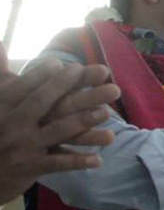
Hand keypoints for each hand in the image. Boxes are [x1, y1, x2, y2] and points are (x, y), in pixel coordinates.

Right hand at [0, 56, 120, 203]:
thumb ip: (0, 74)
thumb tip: (0, 43)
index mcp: (3, 105)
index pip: (25, 86)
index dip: (45, 75)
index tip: (68, 65)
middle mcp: (13, 123)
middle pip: (47, 104)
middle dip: (75, 90)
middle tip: (104, 78)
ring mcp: (23, 146)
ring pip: (57, 131)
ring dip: (84, 122)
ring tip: (107, 113)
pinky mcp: (31, 167)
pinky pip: (58, 162)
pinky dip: (78, 161)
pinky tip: (99, 159)